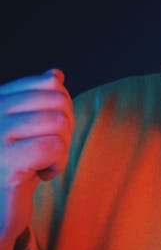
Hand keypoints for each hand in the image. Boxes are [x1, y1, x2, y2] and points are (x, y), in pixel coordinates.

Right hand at [0, 69, 73, 242]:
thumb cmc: (14, 169)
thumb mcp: (27, 129)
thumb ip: (38, 100)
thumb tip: (55, 74)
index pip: (48, 84)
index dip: (61, 108)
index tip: (46, 131)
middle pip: (59, 100)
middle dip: (65, 127)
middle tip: (47, 150)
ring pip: (60, 122)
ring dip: (61, 147)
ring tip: (41, 162)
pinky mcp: (5, 163)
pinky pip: (55, 148)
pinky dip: (57, 164)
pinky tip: (39, 175)